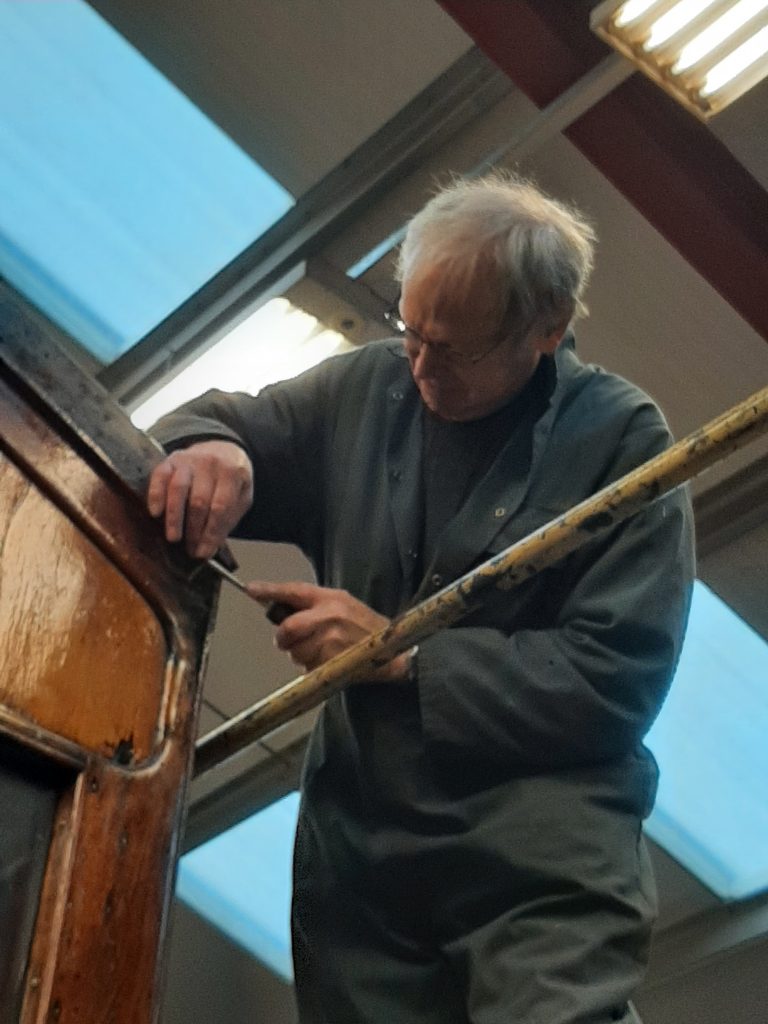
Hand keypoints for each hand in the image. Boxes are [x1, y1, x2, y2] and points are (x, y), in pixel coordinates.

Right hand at [147, 441, 253, 558]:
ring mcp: (189, 460)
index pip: (221, 507)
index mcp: (233, 472)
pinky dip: (156, 494)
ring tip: (173, 538)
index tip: (204, 553)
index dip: (211, 533)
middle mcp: (210, 463)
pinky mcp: (171, 460)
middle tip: (190, 550)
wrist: (223, 449)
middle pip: (199, 501)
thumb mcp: (242, 496)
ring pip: (178, 489)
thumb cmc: (231, 480)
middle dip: (194, 530)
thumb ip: (228, 520)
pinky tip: (155, 513)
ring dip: (174, 517)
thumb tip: (210, 547)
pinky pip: (160, 475)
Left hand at [246, 580, 410, 681]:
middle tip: (292, 640)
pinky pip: (306, 667)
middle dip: (285, 638)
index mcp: (331, 598)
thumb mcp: (343, 604)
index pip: (294, 591)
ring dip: (300, 655)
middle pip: (287, 629)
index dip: (270, 591)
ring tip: (322, 650)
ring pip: (294, 652)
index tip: (251, 590)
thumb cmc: (363, 626)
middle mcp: (330, 616)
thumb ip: (313, 605)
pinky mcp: (332, 662)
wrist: (392, 650)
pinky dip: (311, 667)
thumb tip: (278, 609)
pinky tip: (328, 661)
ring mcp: (331, 640)